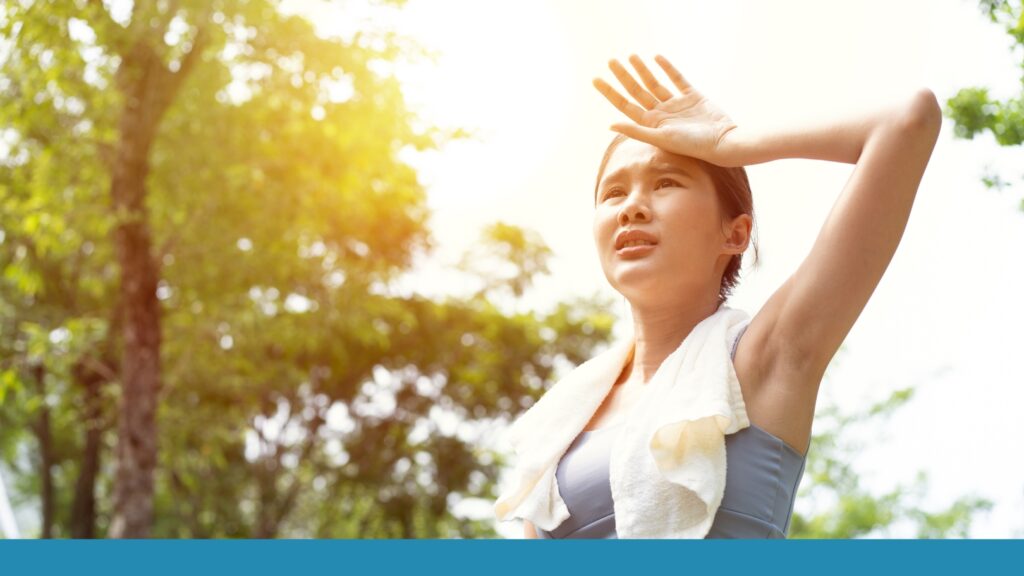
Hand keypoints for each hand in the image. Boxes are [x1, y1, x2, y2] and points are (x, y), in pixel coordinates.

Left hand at [593, 55, 744, 167]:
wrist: (723, 142)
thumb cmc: (692, 145)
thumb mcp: (661, 138)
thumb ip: (636, 130)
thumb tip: (609, 124)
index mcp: (651, 124)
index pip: (625, 105)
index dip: (610, 92)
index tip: (596, 79)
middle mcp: (661, 114)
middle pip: (637, 91)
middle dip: (623, 76)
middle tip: (610, 61)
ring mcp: (677, 105)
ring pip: (655, 83)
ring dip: (643, 70)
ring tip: (631, 56)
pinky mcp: (693, 97)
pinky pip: (678, 80)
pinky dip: (668, 69)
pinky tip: (657, 58)